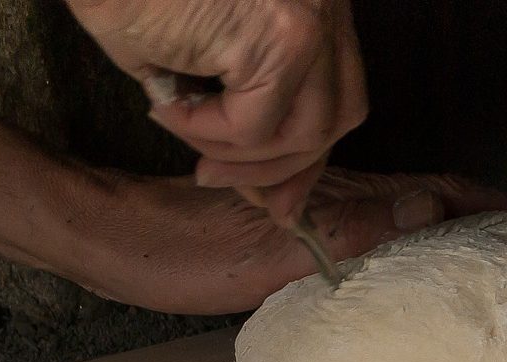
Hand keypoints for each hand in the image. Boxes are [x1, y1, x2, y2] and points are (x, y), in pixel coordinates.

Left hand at [50, 169, 506, 314]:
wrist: (119, 244)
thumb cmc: (185, 253)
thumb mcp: (271, 249)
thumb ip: (351, 233)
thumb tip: (433, 212)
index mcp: (344, 201)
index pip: (443, 193)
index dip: (497, 205)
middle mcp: (342, 202)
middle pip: (439, 205)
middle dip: (495, 222)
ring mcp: (324, 216)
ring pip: (412, 222)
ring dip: (461, 238)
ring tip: (502, 269)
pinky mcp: (302, 236)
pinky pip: (381, 240)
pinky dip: (418, 252)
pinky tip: (421, 280)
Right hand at [66, 0, 366, 223]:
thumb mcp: (208, 64)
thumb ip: (249, 118)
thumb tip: (271, 195)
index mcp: (317, 4)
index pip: (340, 95)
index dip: (307, 153)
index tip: (277, 196)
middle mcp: (327, 7)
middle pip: (338, 118)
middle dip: (281, 167)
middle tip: (216, 178)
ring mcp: (310, 21)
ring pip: (302, 133)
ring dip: (235, 152)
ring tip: (183, 127)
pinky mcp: (278, 37)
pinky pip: (254, 127)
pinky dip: (206, 132)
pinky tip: (166, 106)